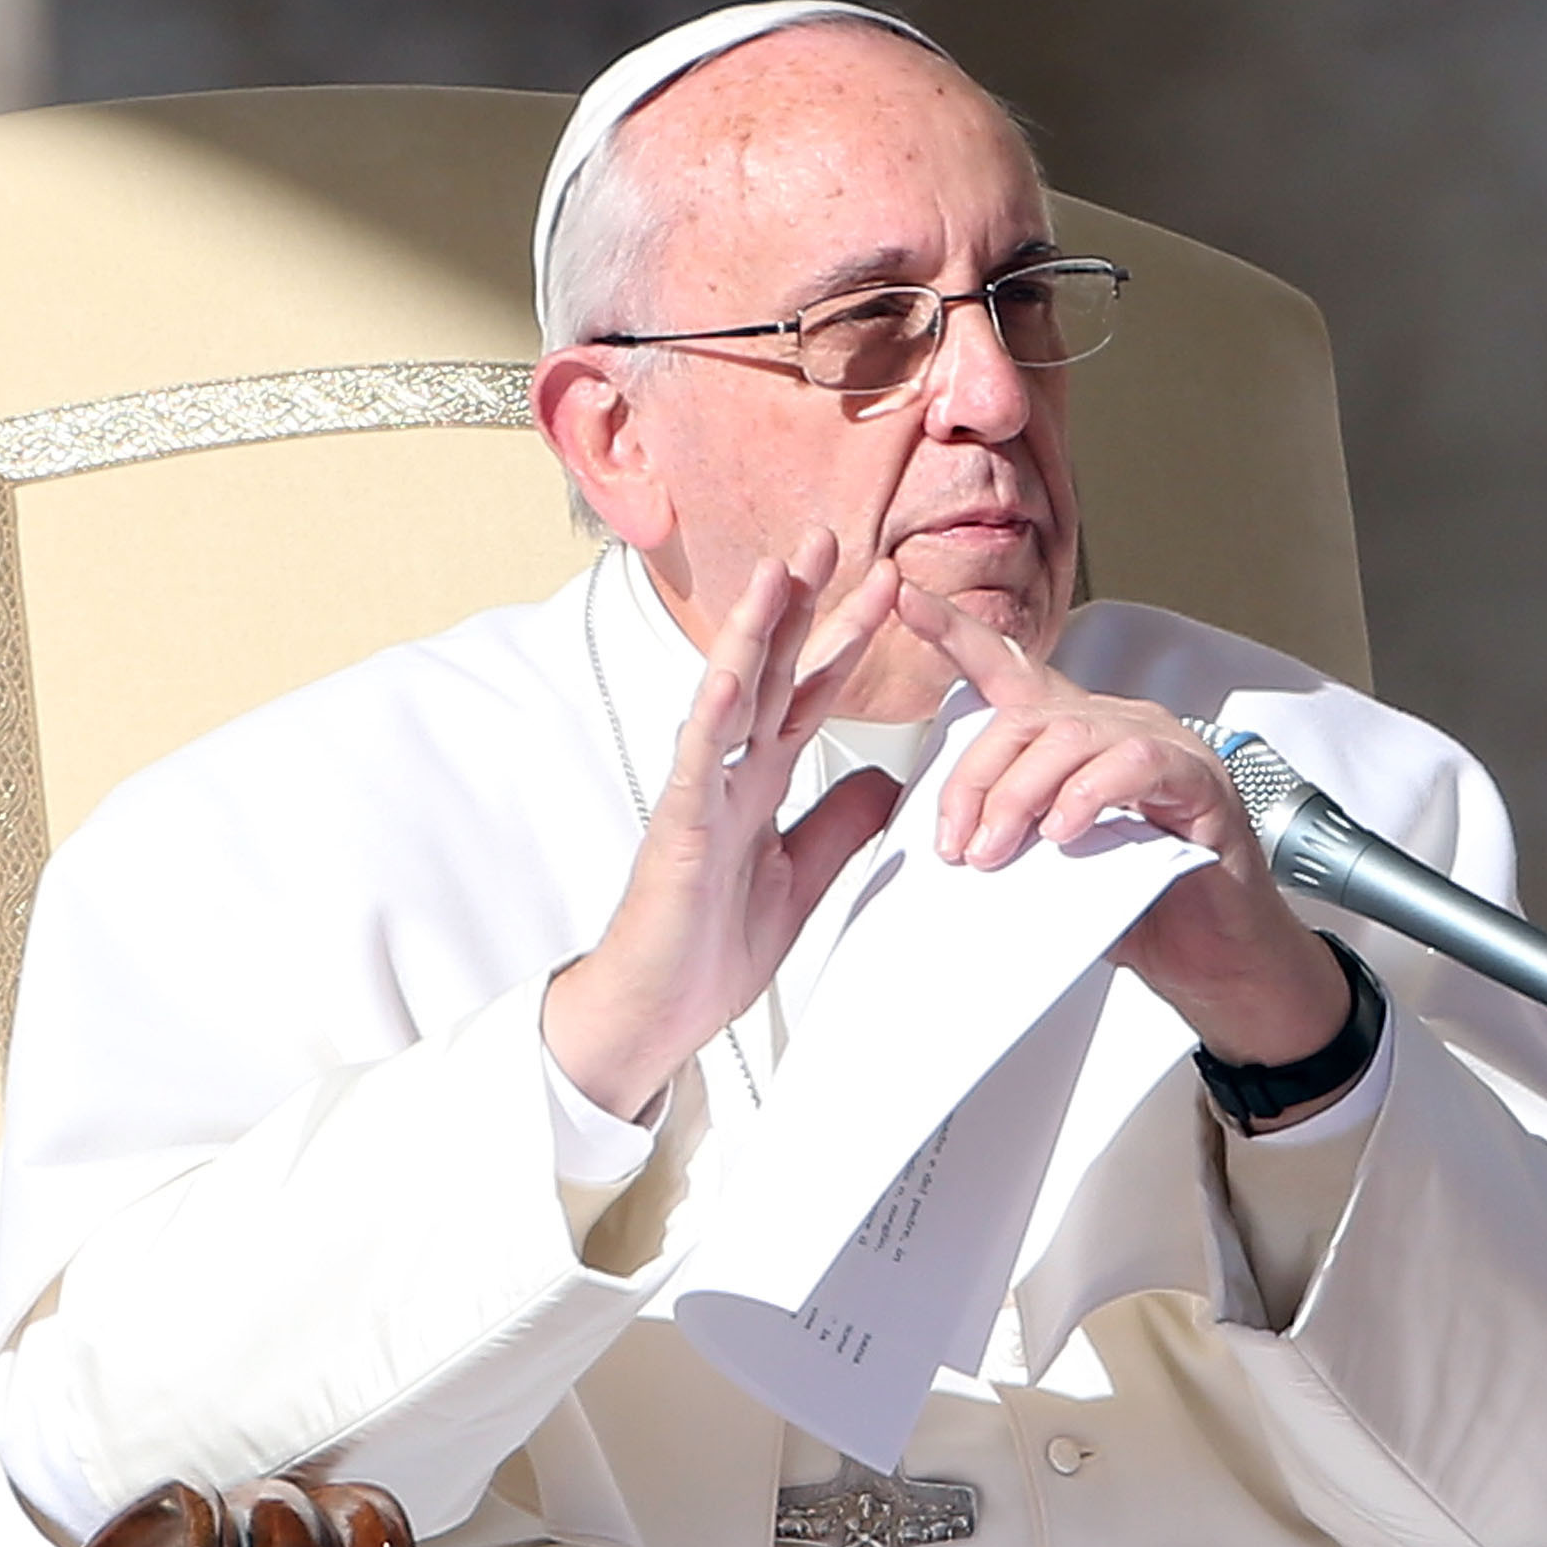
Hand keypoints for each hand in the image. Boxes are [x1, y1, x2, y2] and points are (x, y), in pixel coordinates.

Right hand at [544, 535, 904, 1118]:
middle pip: (774, 671)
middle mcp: (730, 772)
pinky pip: (698, 763)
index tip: (888, 587)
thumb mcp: (804, 877)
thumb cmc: (713, 946)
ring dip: (756, 633)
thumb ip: (840, 824)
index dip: (847, 639)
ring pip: (732, 695)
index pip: (812, 693)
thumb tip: (888, 778)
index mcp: (761, 781)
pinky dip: (715, 715)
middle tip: (833, 535)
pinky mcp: (681, 829)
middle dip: (802, 604)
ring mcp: (701, 792)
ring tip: (780, 572)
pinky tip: (733, 675)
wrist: (658, 1012)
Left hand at [898, 588, 1355, 1103]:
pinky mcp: (1201, 783)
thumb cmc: (1138, 911)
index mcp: (1074, 739)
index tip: (905, 599)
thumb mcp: (1042, 870)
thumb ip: (992, 833)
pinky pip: (1138, 764)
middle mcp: (1118, 728)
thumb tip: (907, 821)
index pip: (1009, 672)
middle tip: (956, 845)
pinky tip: (1065, 832)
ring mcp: (1163, 748)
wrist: (1215, 963)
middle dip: (976, 778)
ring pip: (1073, 736)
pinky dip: (1090, 794)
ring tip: (997, 852)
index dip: (957, 633)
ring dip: (1021, 793)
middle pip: (1026, 717)